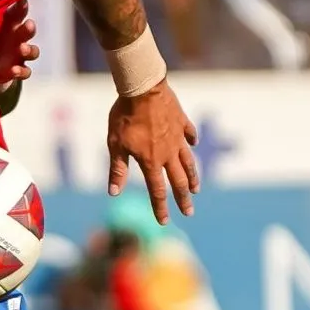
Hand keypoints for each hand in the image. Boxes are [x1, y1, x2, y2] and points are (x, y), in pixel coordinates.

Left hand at [0, 0, 38, 88]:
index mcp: (7, 25)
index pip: (17, 12)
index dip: (21, 7)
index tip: (22, 2)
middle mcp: (15, 38)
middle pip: (27, 30)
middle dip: (28, 28)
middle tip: (28, 25)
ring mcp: (18, 56)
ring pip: (32, 51)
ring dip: (29, 50)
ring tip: (22, 49)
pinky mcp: (16, 72)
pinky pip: (25, 71)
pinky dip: (21, 71)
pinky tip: (14, 70)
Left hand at [107, 81, 199, 222]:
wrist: (142, 88)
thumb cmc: (124, 117)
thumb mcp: (115, 144)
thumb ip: (118, 169)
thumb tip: (114, 192)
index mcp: (151, 161)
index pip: (157, 191)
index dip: (160, 208)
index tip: (164, 222)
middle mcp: (168, 153)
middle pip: (178, 181)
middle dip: (183, 199)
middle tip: (189, 212)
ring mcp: (177, 137)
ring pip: (188, 161)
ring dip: (193, 177)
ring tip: (196, 189)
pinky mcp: (181, 121)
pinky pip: (189, 133)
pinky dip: (192, 140)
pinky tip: (195, 143)